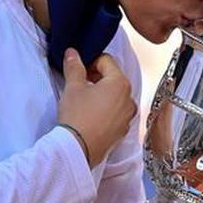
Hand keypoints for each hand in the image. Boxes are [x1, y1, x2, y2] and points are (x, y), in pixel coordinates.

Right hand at [58, 48, 136, 167]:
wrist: (78, 149)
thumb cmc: (77, 115)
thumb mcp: (73, 87)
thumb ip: (74, 66)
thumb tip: (72, 53)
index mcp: (120, 83)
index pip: (106, 61)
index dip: (90, 61)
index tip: (78, 69)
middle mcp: (130, 98)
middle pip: (114, 78)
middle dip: (97, 77)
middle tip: (79, 83)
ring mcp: (128, 116)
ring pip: (116, 96)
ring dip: (103, 93)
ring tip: (85, 100)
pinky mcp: (123, 130)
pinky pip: (116, 113)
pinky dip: (106, 109)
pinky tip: (92, 115)